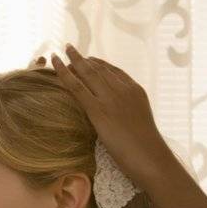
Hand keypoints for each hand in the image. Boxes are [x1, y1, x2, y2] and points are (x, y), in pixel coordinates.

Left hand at [44, 44, 175, 190]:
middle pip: (99, 69)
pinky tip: (55, 63)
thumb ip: (130, 114)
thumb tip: (121, 120)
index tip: (89, 60)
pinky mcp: (98, 110)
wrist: (151, 158)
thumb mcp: (141, 124)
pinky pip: (77, 86)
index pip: (115, 71)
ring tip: (61, 53)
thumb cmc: (148, 150)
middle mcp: (123, 90)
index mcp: (136, 91)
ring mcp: (110, 99)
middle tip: (71, 50)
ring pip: (87, 73)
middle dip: (84, 59)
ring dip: (72, 60)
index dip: (99, 64)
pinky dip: (63, 72)